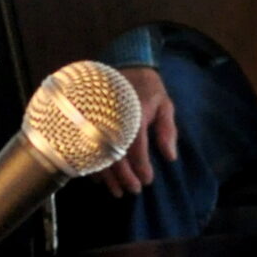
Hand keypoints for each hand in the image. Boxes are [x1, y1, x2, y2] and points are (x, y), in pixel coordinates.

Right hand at [97, 66, 177, 196]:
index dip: (141, 167)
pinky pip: (86, 149)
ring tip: (116, 192)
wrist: (125, 65)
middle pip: (114, 155)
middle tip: (133, 191)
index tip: (147, 181)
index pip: (135, 148)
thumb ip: (167, 130)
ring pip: (98, 155)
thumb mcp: (165, 105)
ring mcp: (97, 121)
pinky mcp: (88, 123)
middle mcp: (112, 120)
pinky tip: (99, 179)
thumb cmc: (147, 88)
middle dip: (124, 177)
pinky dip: (92, 166)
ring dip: (107, 177)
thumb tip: (169, 157)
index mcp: (133, 115)